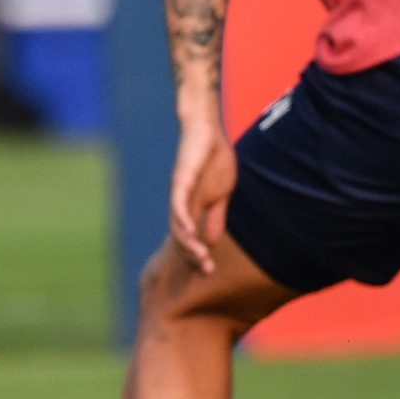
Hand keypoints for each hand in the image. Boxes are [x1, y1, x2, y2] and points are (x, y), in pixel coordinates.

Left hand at [167, 117, 237, 272]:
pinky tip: (191, 233)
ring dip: (188, 243)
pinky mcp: (181, 180)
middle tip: (206, 268)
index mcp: (192, 209)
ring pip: (178, 225)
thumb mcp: (221, 194)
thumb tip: (211, 241)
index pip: (190, 239)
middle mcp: (181, 205)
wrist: (206, 129)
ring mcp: (179, 194)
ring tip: (199, 257)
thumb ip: (216, 217)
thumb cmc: (213, 159)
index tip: (210, 270)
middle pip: (181, 237)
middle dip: (192, 255)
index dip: (197, 255)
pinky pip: (179, 205)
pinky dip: (183, 221)